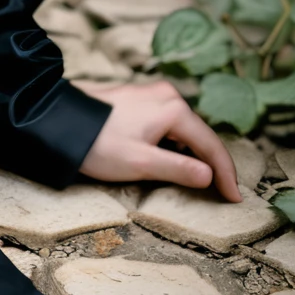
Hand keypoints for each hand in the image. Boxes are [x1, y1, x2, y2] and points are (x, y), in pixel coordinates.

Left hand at [78, 79, 240, 200]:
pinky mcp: (140, 100)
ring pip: (186, 130)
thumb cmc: (98, 143)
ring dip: (197, 155)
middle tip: (225, 193)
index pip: (211, 145)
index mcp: (173, 108)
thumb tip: (210, 176)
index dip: (226, 175)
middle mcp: (167, 95)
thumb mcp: (140, 163)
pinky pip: (170, 125)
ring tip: (206, 182)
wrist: (58, 119)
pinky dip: (179, 145)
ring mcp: (153, 94)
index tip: (236, 199)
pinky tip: (178, 161)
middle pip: (201, 135)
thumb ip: (178, 169)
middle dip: (214, 164)